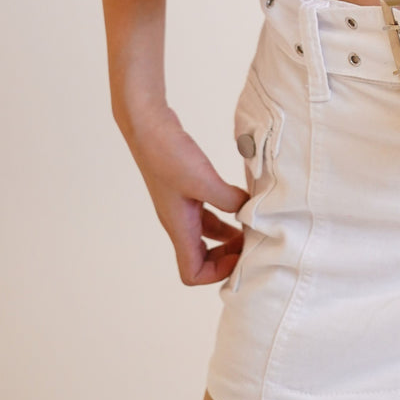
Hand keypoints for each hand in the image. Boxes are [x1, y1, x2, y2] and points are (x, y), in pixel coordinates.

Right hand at [123, 101, 248, 285]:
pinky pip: (207, 212)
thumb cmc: (168, 155)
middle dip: (227, 257)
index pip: (192, 273)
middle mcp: (178, 221)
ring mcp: (181, 204)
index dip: (217, 273)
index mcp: (179, 227)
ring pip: (206, 233)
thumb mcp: (203, 180)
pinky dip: (225, 212)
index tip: (241, 255)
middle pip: (201, 258)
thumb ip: (228, 199)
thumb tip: (249, 210)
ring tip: (252, 225)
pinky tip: (240, 199)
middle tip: (251, 242)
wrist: (147, 126)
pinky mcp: (185, 187)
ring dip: (228, 235)